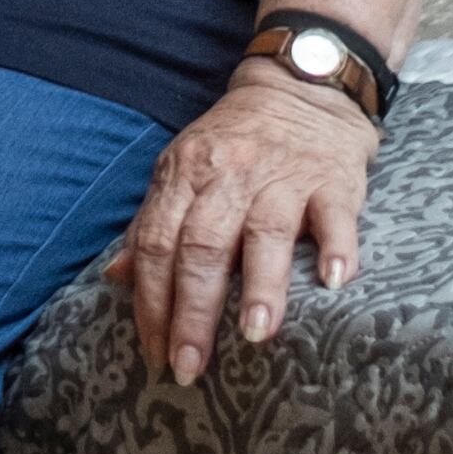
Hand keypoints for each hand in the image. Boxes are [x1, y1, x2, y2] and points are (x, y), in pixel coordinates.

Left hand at [102, 62, 373, 385]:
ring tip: (256, 336)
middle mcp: (229, 175)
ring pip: (264, 233)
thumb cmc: (236, 144)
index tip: (153, 352)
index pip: (158, 242)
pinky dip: (337, 249)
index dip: (151, 301)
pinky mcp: (332, 180)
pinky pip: (335, 216)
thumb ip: (153, 223)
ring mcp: (283, 177)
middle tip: (190, 365)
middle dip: (193, 312)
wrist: (300, 89)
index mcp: (185, 174)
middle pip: (202, 246)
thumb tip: (115, 276)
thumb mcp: (184, 172)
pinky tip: (335, 284)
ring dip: (261, 287)